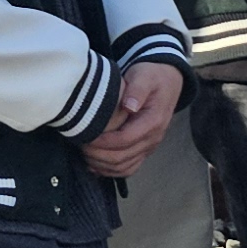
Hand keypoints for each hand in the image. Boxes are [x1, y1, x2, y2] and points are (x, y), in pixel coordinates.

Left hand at [80, 58, 180, 178]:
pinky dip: (111, 170)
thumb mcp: (144, 76)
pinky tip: (95, 165)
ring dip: (102, 165)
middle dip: (98, 155)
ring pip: (125, 167)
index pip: (125, 139)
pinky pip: (129, 168)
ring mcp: (150, 146)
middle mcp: (153, 138)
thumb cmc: (151, 77)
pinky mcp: (144, 149)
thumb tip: (129, 106)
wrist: (168, 82)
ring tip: (84, 154)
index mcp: (153, 121)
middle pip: (123, 157)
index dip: (103, 142)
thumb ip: (137, 90)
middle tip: (79, 145)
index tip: (84, 137)